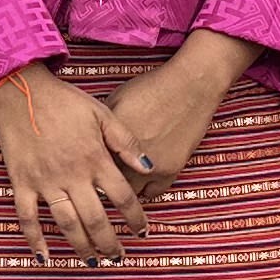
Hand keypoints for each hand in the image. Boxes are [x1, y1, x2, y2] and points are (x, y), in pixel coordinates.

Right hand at [0, 65, 144, 263]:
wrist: (23, 89)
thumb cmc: (66, 101)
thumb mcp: (102, 114)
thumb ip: (126, 141)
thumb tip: (149, 167)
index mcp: (95, 158)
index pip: (122, 196)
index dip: (135, 217)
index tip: (142, 231)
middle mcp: (72, 174)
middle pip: (96, 218)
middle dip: (110, 242)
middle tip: (118, 256)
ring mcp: (45, 180)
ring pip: (66, 223)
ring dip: (81, 246)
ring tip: (93, 261)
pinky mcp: (21, 181)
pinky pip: (27, 216)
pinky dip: (34, 239)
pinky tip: (44, 256)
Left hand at [101, 32, 252, 194]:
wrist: (190, 86)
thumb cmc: (152, 88)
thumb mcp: (116, 99)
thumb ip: (102, 126)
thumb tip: (92, 141)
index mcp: (111, 138)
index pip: (92, 166)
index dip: (90, 168)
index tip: (90, 168)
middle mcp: (128, 156)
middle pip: (109, 184)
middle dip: (105, 181)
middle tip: (105, 177)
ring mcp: (150, 166)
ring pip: (130, 192)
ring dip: (125, 188)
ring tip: (123, 181)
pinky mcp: (171, 170)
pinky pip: (152, 192)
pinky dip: (145, 189)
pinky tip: (142, 180)